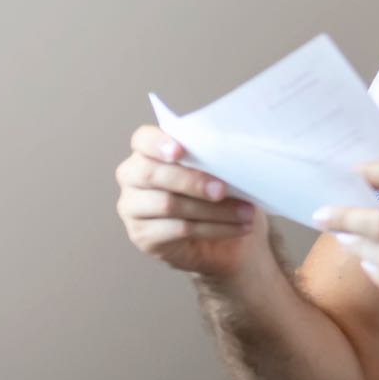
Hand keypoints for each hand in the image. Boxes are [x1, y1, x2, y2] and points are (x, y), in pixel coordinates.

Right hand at [114, 126, 264, 277]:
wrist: (228, 239)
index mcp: (149, 152)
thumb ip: (216, 160)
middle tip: (222, 190)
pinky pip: (178, 230)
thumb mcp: (223, 173)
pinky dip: (213, 228)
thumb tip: (231, 155)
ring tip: (246, 213)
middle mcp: (133, 178)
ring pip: (168, 204)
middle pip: (151, 174)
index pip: (142, 140)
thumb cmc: (222, 195)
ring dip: (213, 210)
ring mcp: (133, 208)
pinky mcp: (143, 236)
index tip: (179, 151)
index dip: (158, 143)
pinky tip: (238, 228)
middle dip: (191, 181)